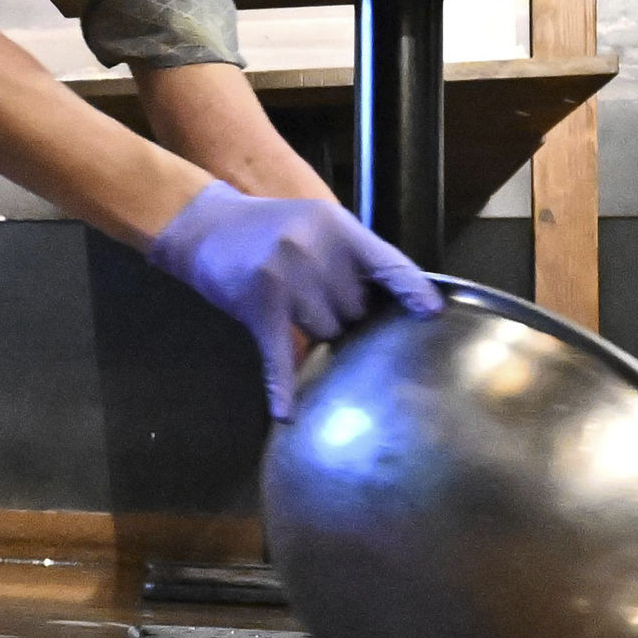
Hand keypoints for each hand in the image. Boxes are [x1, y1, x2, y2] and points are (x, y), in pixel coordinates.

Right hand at [148, 182, 441, 416]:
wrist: (204, 224)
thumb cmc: (267, 228)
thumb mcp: (316, 226)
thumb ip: (350, 258)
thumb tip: (389, 303)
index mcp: (337, 227)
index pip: (388, 263)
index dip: (413, 290)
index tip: (433, 314)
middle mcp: (314, 249)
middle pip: (356, 310)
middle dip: (347, 317)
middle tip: (324, 306)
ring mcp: (285, 277)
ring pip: (326, 332)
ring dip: (316, 333)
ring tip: (295, 315)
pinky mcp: (258, 305)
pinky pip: (280, 353)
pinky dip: (283, 385)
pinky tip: (286, 412)